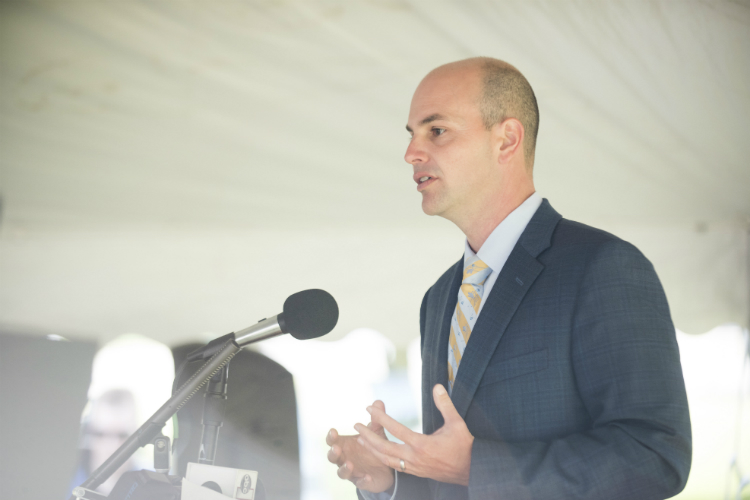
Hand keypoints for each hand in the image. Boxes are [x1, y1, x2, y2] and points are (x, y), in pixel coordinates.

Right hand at [326, 400, 394, 492]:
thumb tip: (378, 402)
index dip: (331, 437)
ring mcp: (352, 471)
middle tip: (337, 448)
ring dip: (344, 468)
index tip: (333, 430)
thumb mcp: (376, 431)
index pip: (333, 440)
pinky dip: (362, 481)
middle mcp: (345, 458)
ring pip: (342, 472)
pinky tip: (367, 477)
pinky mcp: (362, 482)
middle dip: (333, 453)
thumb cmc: (374, 445)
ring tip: (350, 464)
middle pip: (333, 457)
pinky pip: (359, 483)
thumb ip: (376, 419)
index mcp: (345, 444)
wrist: (385, 467)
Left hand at [355, 384, 473, 484]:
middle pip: (384, 447)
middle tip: (355, 425)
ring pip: (386, 459)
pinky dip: (382, 458)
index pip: (396, 429)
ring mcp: (414, 467)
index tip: (369, 408)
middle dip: (368, 435)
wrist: (471, 471)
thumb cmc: (464, 446)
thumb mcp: (457, 423)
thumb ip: (445, 404)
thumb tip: (437, 386)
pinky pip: (394, 467)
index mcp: (422, 445)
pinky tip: (377, 452)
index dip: (381, 418)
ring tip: (360, 439)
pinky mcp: (416, 473)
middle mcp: (414, 458)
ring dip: (371, 448)